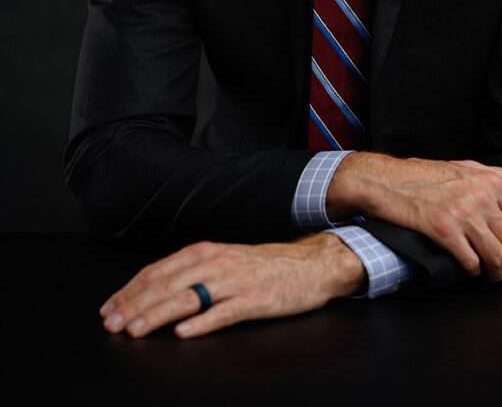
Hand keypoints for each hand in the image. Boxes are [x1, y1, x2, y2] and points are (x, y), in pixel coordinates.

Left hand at [99, 232, 364, 338]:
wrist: (308, 265)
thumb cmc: (263, 266)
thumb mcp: (223, 261)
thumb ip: (192, 273)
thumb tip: (154, 291)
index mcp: (205, 252)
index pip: (158, 271)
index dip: (130, 290)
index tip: (108, 309)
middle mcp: (215, 263)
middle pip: (166, 285)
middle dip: (134, 306)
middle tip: (111, 324)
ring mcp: (234, 282)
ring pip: (188, 298)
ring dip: (157, 315)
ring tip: (135, 330)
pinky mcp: (253, 301)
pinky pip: (224, 312)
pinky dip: (201, 323)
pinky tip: (184, 333)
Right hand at [328, 153, 501, 282]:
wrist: (388, 180)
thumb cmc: (429, 175)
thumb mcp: (470, 168)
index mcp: (491, 182)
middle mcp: (480, 197)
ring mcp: (462, 213)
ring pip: (497, 257)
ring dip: (497, 274)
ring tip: (490, 275)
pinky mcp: (443, 230)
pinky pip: (471, 261)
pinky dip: (474, 272)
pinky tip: (469, 270)